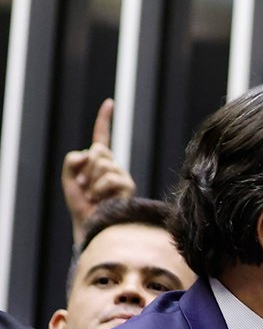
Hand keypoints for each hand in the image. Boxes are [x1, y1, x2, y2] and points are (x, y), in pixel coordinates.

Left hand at [61, 99, 134, 246]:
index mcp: (99, 162)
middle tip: (84, 188)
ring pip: (102, 163)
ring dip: (91, 181)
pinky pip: (109, 177)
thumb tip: (90, 154)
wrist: (91, 225)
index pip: (101, 136)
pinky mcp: (127, 186)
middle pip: (97, 151)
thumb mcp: (69, 179)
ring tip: (93, 197)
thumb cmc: (82, 206)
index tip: (110, 103)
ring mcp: (122, 175)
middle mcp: (113, 166)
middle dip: (85, 168)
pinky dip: (99, 188)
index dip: (104, 120)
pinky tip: (100, 200)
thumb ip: (72, 161)